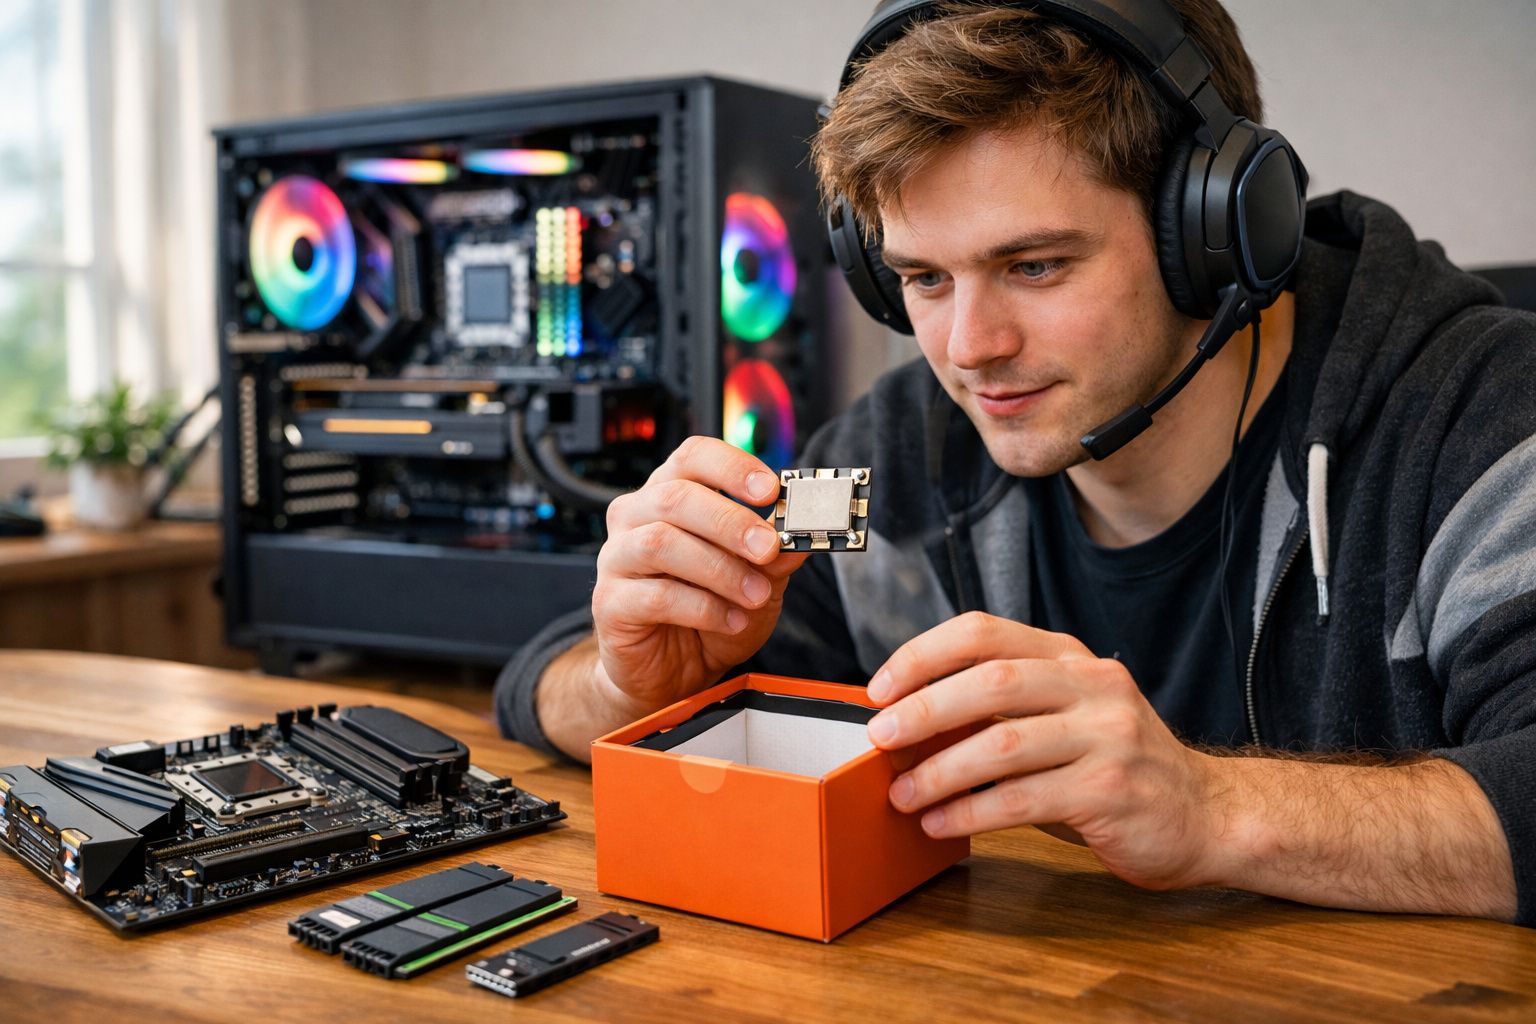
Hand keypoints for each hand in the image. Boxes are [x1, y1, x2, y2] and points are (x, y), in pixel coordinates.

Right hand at [592, 436, 808, 708]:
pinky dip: (704, 608)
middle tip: (768, 548)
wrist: (674, 671)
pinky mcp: (610, 603)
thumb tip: (802, 531)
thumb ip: (775, 554)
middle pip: (675, 497)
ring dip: (719, 569)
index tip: (770, 490)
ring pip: (660, 543)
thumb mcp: (757, 579)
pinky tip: (732, 621)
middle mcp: (636, 517)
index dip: (732, 467)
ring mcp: (617, 558)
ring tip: (755, 595)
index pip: (693, 457)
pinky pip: (656, 595)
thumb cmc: (710, 613)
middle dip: (730, 521)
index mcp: (670, 494)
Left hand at [865, 611, 1227, 890]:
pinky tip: (941, 824)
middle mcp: (1092, 686)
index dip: (923, 654)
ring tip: (902, 795)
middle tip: (881, 738)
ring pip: (1001, 744)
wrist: (1208, 815)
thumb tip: (910, 722)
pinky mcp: (1110, 790)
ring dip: (939, 772)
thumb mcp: (1065, 718)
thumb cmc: (1114, 767)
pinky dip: (970, 813)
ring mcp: (1107, 736)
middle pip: (990, 682)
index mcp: (1070, 657)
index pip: (983, 633)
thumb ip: (1003, 711)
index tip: (880, 688)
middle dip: (924, 710)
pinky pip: (1022, 800)